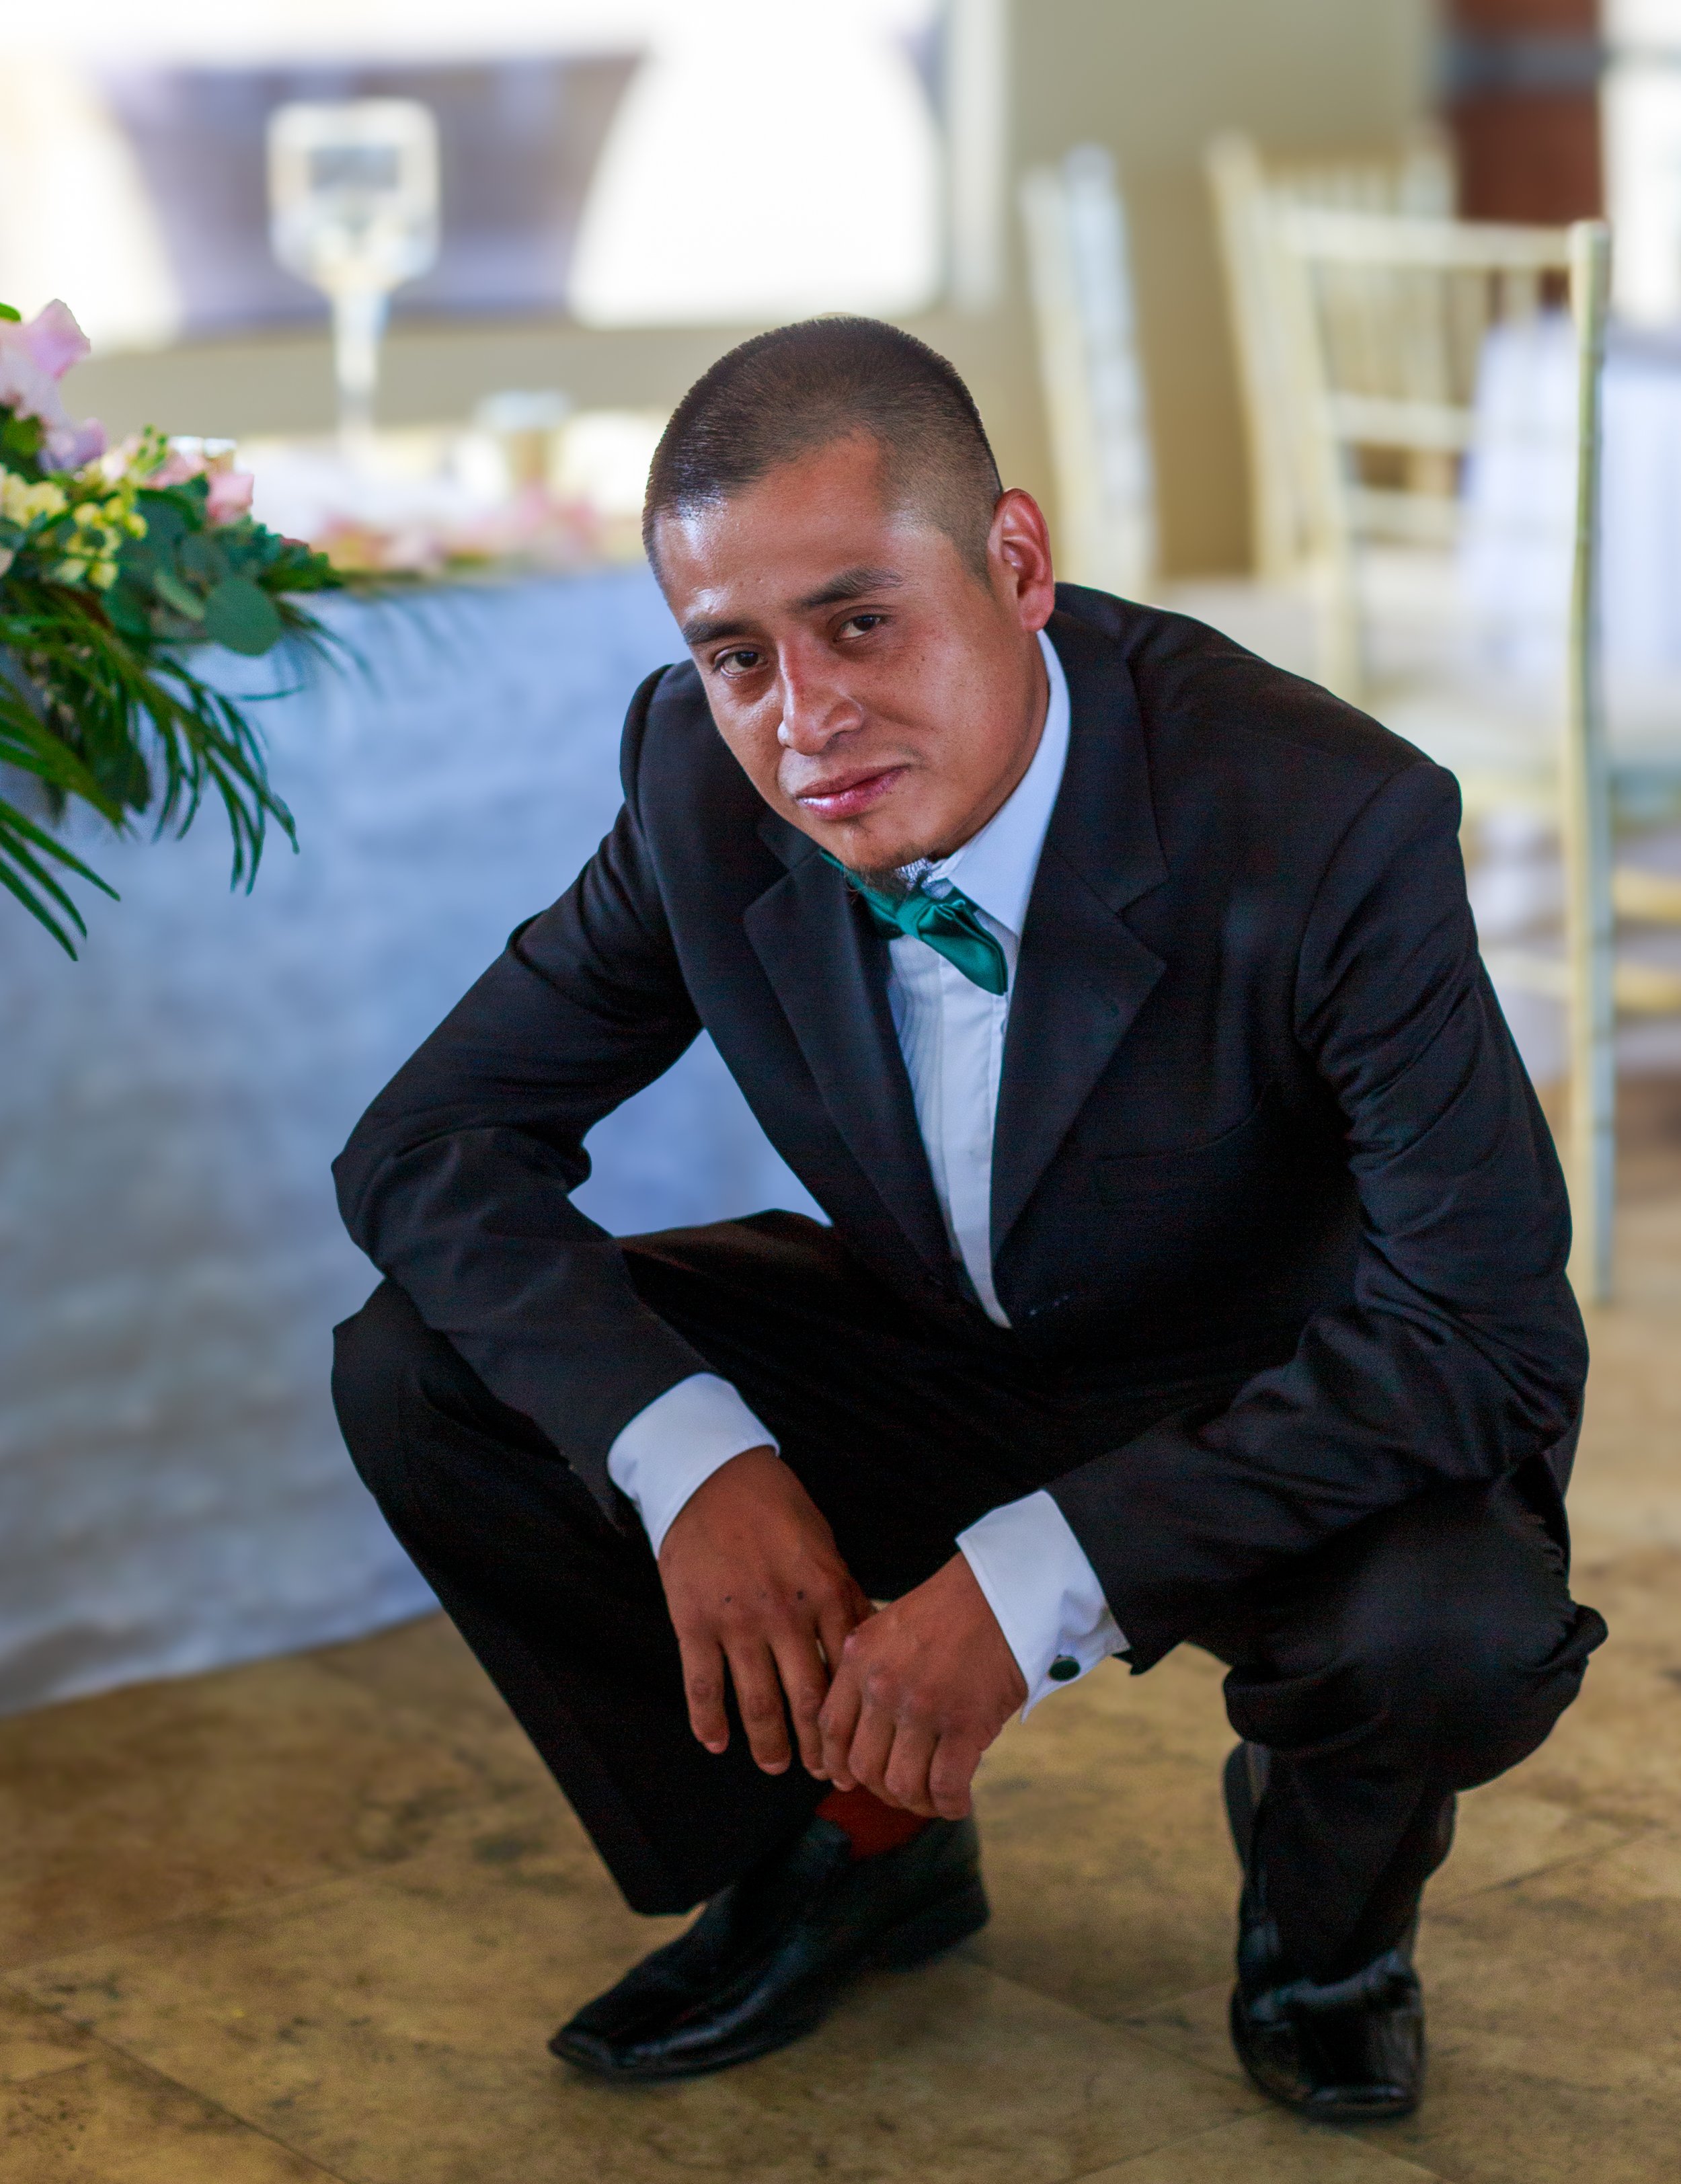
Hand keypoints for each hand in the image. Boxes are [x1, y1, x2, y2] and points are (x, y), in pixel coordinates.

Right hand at [657, 1446, 873, 1776]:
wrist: (710, 1475)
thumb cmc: (776, 1508)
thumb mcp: (824, 1547)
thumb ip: (845, 1599)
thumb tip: (867, 1649)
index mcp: (825, 1594)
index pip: (845, 1675)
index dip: (852, 1721)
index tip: (858, 1748)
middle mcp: (784, 1615)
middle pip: (806, 1701)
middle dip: (817, 1748)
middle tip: (824, 1775)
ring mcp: (737, 1622)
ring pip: (757, 1704)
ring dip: (768, 1745)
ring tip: (775, 1767)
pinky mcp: (693, 1623)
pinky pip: (703, 1686)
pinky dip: (709, 1722)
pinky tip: (716, 1743)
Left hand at [817, 1553, 1026, 1820]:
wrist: (1002, 1591)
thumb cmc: (951, 1608)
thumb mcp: (888, 1628)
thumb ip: (868, 1671)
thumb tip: (861, 1728)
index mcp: (859, 1659)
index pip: (831, 1729)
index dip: (837, 1764)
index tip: (847, 1781)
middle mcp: (883, 1686)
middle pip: (864, 1766)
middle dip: (881, 1789)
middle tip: (903, 1789)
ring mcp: (922, 1707)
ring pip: (902, 1785)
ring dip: (916, 1803)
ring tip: (932, 1798)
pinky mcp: (964, 1724)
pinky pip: (945, 1787)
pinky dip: (949, 1806)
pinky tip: (957, 1803)